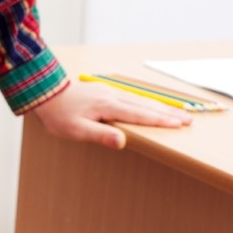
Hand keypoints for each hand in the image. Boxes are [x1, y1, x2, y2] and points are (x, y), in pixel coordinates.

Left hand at [30, 80, 190, 149]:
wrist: (43, 93)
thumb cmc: (58, 114)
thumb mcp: (76, 130)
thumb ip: (100, 135)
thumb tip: (122, 141)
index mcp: (109, 106)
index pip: (141, 115)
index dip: (161, 120)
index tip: (180, 124)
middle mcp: (112, 96)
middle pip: (146, 105)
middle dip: (168, 112)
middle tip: (189, 119)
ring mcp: (109, 92)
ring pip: (140, 99)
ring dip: (160, 106)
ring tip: (177, 112)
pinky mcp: (104, 91)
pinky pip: (132, 96)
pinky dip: (147, 101)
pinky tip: (150, 104)